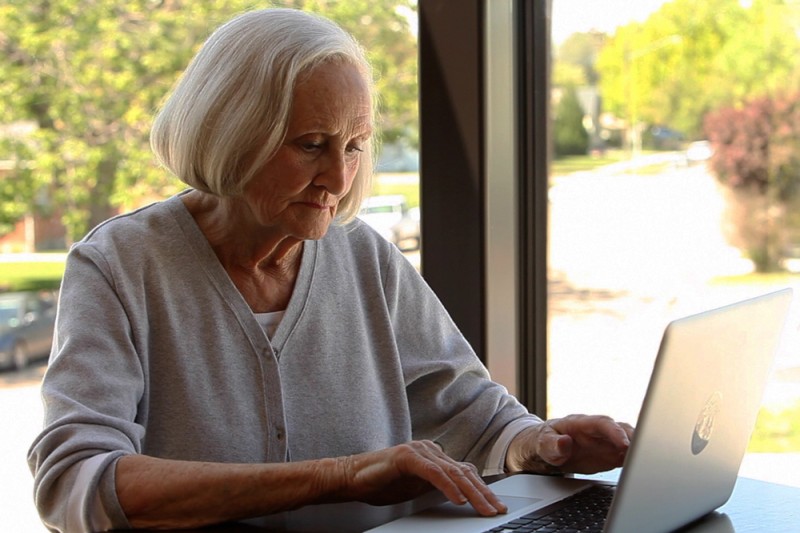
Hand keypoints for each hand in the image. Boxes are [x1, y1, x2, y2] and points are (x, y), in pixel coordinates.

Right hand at [335, 440, 507, 515]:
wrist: (352, 477)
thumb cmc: (381, 483)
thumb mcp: (416, 487)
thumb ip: (436, 486)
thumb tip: (460, 496)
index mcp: (434, 456)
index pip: (464, 472)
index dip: (482, 489)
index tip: (496, 506)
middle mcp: (430, 450)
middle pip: (463, 472)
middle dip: (483, 493)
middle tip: (498, 510)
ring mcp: (419, 451)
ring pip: (452, 472)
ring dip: (472, 493)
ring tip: (484, 508)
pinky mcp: (407, 456)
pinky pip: (433, 473)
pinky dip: (448, 486)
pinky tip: (458, 498)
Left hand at [505, 415, 633, 474]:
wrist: (547, 450)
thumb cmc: (544, 442)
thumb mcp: (542, 444)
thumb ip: (553, 444)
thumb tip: (564, 442)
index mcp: (581, 423)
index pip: (603, 423)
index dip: (615, 432)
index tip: (625, 444)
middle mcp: (597, 431)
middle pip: (622, 429)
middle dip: (635, 439)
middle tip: (644, 453)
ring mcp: (606, 442)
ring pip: (629, 441)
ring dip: (639, 450)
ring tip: (647, 462)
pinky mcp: (610, 455)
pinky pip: (627, 456)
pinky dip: (636, 461)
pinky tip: (642, 470)